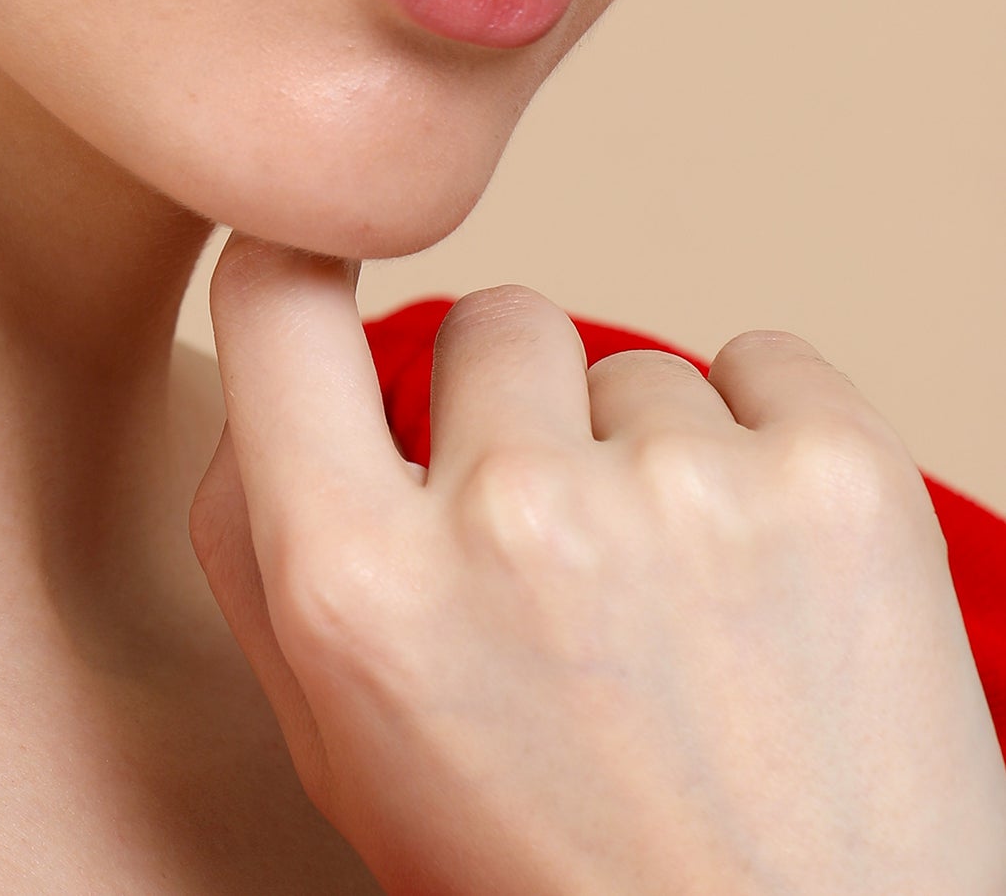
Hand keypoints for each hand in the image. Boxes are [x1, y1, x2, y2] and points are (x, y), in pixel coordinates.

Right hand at [192, 241, 1005, 895]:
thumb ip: (264, 547)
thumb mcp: (349, 754)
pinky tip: (776, 578)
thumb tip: (268, 335)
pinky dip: (773, 445)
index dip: (304, 269)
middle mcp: (512, 517)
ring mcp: (687, 490)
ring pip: (636, 366)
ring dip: (654, 458)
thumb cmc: (564, 878)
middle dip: (523, 415)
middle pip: (492, 321)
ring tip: (691, 618)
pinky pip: (767, 361)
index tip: (337, 269)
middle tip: (572, 572)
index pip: (276, 298)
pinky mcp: (841, 479)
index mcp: (360, 590)